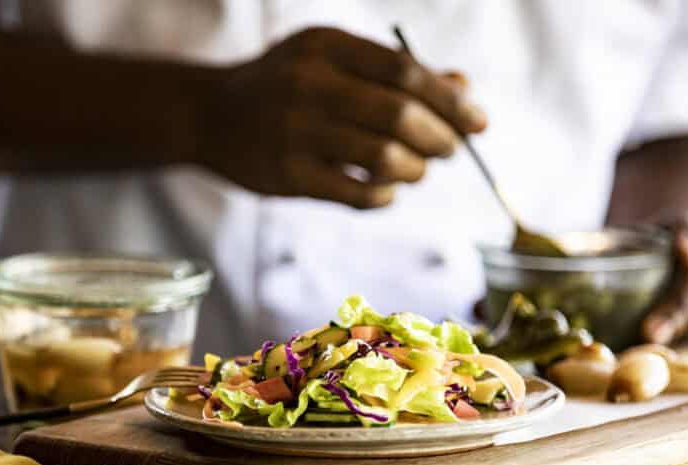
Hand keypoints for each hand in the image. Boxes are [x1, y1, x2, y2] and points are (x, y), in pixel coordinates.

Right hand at [199, 27, 485, 207]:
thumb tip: (464, 90)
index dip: (450, 100)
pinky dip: (384, 195)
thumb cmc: (288, 85)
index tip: (478, 122)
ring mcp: (294, 132)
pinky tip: (386, 190)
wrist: (210, 115)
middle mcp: (308, 84)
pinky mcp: (287, 176)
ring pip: (382, 157)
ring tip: (417, 170)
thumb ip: (396, 72)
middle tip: (451, 149)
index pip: (406, 71)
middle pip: (400, 115)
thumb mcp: (335, 61)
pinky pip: (356, 193)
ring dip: (415, 169)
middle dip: (440, 138)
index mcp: (326, 46)